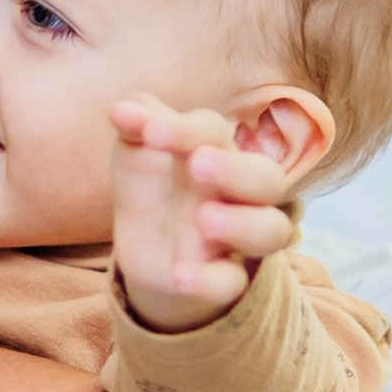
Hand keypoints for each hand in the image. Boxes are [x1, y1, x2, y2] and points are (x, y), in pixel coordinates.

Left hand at [108, 96, 296, 329]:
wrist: (151, 251)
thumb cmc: (153, 188)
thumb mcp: (138, 154)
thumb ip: (135, 128)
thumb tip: (120, 109)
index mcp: (217, 152)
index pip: (214, 132)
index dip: (186, 130)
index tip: (150, 131)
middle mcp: (239, 193)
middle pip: (266, 178)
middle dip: (236, 169)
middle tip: (197, 164)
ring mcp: (236, 238)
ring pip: (271, 231)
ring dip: (241, 223)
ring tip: (203, 218)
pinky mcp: (222, 278)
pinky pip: (230, 282)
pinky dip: (207, 281)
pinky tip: (177, 275)